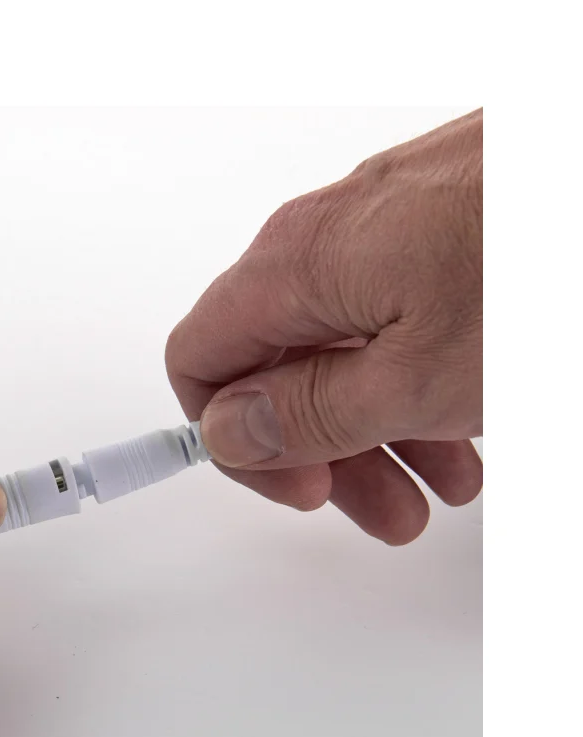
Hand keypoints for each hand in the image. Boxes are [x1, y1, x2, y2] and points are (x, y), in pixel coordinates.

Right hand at [166, 109, 481, 543]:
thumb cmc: (537, 267)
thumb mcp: (415, 380)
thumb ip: (305, 415)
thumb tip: (228, 433)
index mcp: (295, 267)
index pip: (200, 361)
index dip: (231, 438)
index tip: (290, 485)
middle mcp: (325, 239)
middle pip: (278, 364)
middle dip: (322, 452)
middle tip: (370, 508)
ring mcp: (384, 229)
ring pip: (343, 349)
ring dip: (377, 433)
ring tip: (437, 487)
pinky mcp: (435, 228)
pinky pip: (396, 320)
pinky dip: (417, 385)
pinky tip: (464, 429)